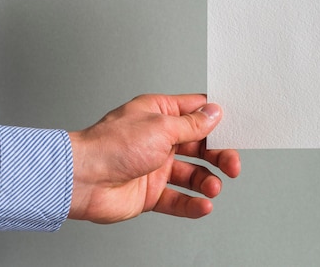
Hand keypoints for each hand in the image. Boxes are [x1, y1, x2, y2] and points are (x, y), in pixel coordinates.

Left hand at [67, 94, 239, 222]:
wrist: (82, 180)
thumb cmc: (112, 145)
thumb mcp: (161, 127)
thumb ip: (192, 125)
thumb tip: (214, 114)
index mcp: (160, 114)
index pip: (196, 112)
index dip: (217, 119)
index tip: (237, 127)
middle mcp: (159, 139)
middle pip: (200, 146)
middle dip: (219, 155)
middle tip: (232, 165)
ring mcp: (155, 166)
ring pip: (192, 174)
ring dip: (207, 181)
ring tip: (213, 187)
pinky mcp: (150, 193)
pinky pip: (178, 199)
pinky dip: (192, 203)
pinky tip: (203, 205)